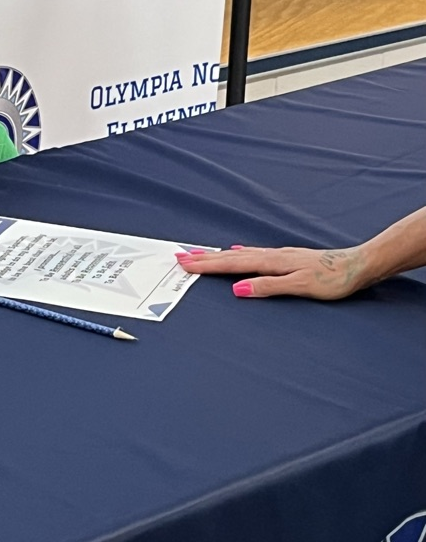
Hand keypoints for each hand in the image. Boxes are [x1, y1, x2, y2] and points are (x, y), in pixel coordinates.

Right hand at [175, 245, 370, 299]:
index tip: (185, 264)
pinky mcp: (287, 258)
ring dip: (218, 255)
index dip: (207, 265)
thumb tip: (238, 289)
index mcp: (272, 262)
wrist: (358, 265)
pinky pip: (253, 254)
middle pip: (231, 256)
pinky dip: (239, 254)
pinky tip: (239, 252)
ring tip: (200, 254)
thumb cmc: (334, 279)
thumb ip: (268, 287)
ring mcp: (279, 255)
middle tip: (181, 256)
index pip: (232, 263)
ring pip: (240, 254)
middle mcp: (272, 255)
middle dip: (205, 257)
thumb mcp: (301, 287)